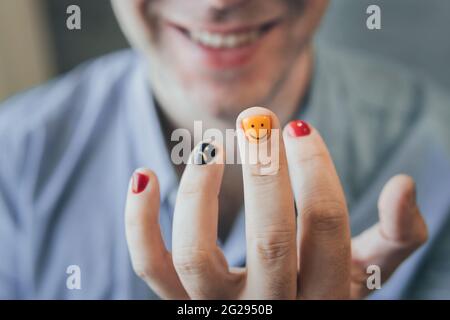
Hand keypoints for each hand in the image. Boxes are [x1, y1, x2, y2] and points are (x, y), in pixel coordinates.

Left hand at [124, 107, 427, 298]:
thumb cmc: (322, 287)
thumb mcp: (365, 272)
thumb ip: (395, 237)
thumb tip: (404, 185)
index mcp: (324, 296)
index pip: (325, 227)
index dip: (315, 169)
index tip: (299, 127)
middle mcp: (270, 308)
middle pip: (268, 241)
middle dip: (265, 172)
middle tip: (260, 120)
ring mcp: (218, 309)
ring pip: (196, 256)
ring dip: (199, 192)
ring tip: (211, 146)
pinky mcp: (179, 303)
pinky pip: (150, 265)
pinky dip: (138, 221)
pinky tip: (145, 174)